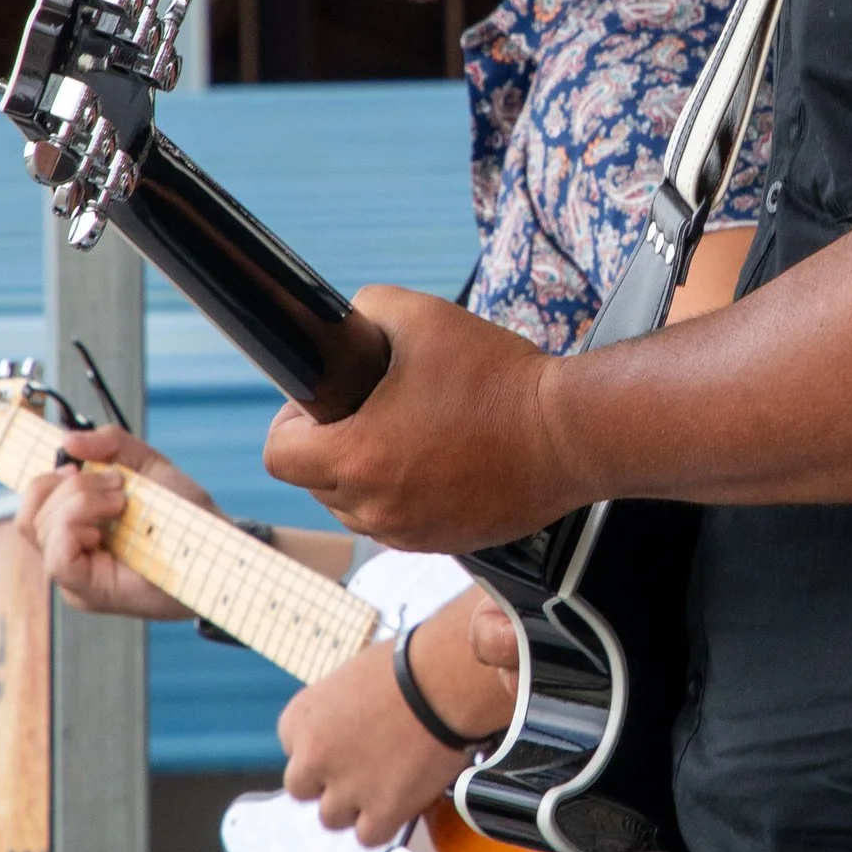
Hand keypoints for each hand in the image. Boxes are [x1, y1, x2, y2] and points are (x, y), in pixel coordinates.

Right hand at [15, 422, 206, 622]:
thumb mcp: (148, 467)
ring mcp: (74, 578)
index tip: (76, 462)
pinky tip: (111, 520)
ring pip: (39, 528)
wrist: (219, 551)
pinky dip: (77, 524)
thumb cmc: (188, 518)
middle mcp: (68, 556)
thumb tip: (68, 440)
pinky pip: (57, 557)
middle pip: (29, 514)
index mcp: (75, 529)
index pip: (31, 506)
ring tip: (121, 500)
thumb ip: (112, 445)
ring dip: (78, 499)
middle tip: (118, 483)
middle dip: (71, 485)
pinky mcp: (87, 592)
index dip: (44, 478)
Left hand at [263, 291, 575, 550]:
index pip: (279, 455)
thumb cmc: (500, 378)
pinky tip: (438, 460)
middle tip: (370, 411)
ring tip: (408, 435)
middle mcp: (377, 507)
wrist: (572, 434)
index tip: (322, 404)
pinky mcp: (445, 543)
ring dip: (366, 476)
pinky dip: (405, 496)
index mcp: (358, 457)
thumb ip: (368, 309)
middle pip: (315, 483)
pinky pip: (399, 523)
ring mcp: (411, 532)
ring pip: (356, 508)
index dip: (291, 422)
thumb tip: (348, 322)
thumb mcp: (423, 316)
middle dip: (331, 447)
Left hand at [275, 596, 512, 840]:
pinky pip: (368, 836)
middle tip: (359, 771)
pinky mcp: (380, 811)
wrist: (444, 681)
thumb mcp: (350, 680)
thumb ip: (336, 714)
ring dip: (355, 806)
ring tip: (384, 785)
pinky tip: (399, 802)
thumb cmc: (408, 668)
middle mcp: (313, 757)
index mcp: (300, 718)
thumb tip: (346, 732)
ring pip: (331, 818)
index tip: (344, 745)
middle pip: (302, 789)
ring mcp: (345, 788)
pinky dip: (383, 824)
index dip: (323, 750)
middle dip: (328, 783)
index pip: (293, 749)